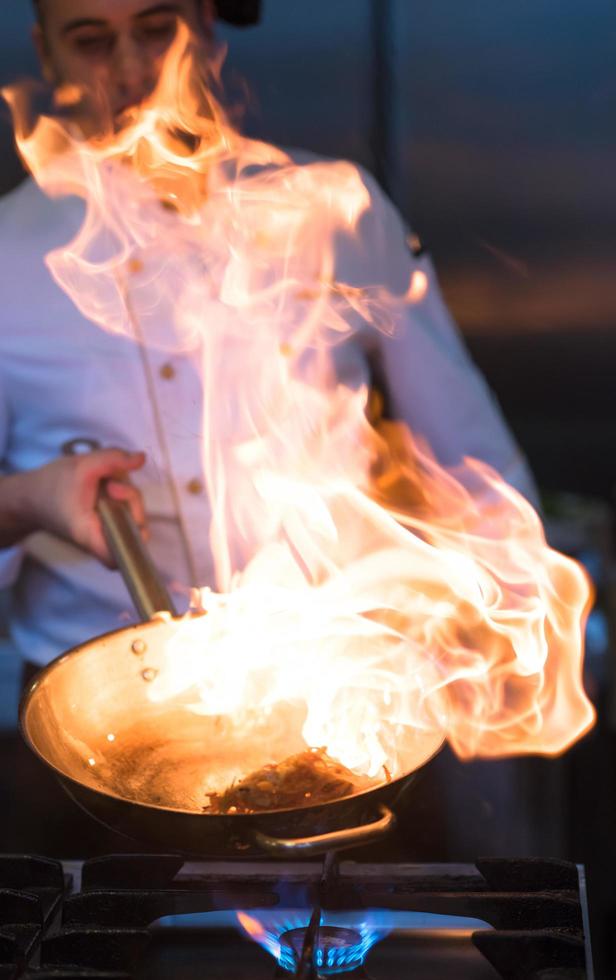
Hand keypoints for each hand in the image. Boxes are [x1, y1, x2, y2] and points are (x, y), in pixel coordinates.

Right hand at [22, 448, 146, 566]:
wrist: (32, 495)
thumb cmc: (52, 484)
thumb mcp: (82, 465)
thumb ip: (113, 459)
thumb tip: (142, 458)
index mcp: (90, 533)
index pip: (122, 555)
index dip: (135, 539)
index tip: (126, 511)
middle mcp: (100, 539)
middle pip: (134, 525)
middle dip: (130, 498)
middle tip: (111, 485)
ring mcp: (104, 533)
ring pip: (131, 514)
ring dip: (125, 493)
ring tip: (105, 482)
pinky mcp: (105, 524)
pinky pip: (124, 511)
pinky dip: (121, 496)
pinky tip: (107, 487)